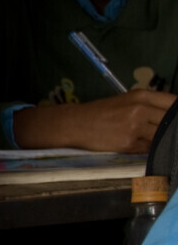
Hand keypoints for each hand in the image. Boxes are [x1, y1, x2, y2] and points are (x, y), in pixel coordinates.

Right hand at [15, 90, 176, 152]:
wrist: (77, 124)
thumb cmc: (102, 112)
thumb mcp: (127, 101)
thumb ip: (149, 106)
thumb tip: (171, 116)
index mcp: (141, 95)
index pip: (174, 103)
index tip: (176, 122)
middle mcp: (140, 109)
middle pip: (170, 121)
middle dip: (172, 129)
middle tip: (170, 134)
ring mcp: (135, 126)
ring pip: (162, 136)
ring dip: (162, 141)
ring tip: (153, 141)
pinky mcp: (129, 143)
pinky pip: (148, 148)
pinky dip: (148, 149)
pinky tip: (140, 146)